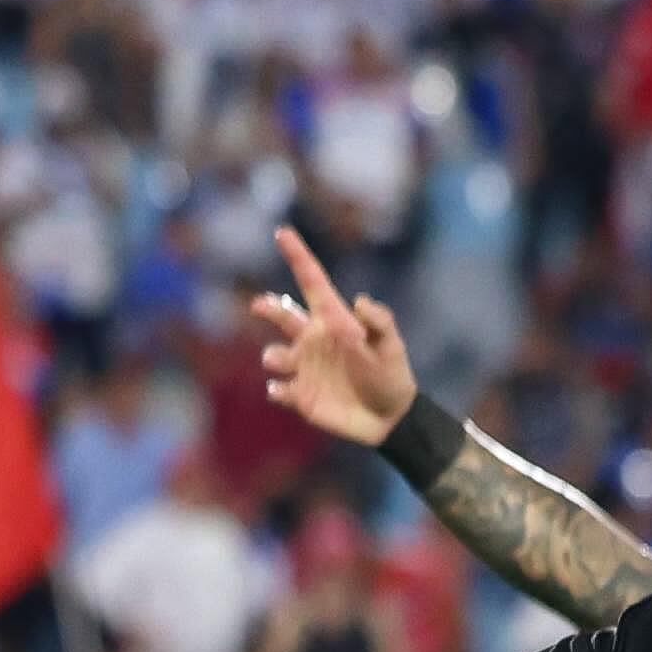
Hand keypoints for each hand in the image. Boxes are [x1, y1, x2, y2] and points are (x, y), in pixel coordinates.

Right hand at [252, 226, 415, 445]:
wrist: (390, 419)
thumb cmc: (391, 377)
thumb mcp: (391, 347)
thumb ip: (380, 322)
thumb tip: (360, 301)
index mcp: (333, 320)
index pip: (312, 282)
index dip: (298, 256)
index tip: (283, 232)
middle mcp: (313, 339)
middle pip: (282, 315)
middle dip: (268, 308)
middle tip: (260, 306)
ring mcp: (304, 367)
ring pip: (274, 354)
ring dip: (273, 356)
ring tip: (281, 361)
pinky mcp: (301, 396)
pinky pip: (279, 390)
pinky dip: (277, 389)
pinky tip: (283, 391)